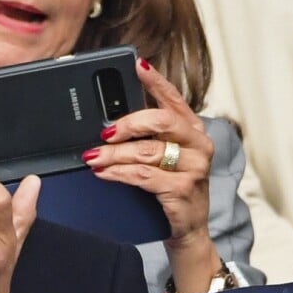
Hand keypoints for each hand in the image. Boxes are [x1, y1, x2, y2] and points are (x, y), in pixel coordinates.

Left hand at [82, 58, 220, 292]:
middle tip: (104, 133)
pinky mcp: (183, 189)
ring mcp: (194, 166)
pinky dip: (118, 173)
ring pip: (147, 151)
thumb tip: (111, 123)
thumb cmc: (172, 186)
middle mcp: (198, 143)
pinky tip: (104, 173)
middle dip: (128, 124)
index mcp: (192, 129)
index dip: (155, 80)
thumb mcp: (166, 156)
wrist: (189, 227)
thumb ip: (149, 137)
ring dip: (114, 154)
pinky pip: (143, 176)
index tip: (138, 64)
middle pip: (162, 121)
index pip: (174, 98)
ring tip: (93, 157)